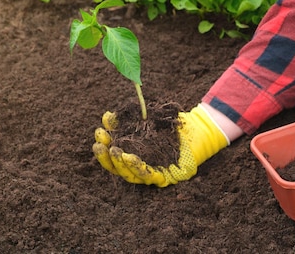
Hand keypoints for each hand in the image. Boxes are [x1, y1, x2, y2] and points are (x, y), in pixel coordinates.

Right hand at [92, 104, 228, 186]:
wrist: (195, 129)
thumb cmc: (169, 125)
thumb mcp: (146, 119)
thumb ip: (128, 119)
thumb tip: (107, 117)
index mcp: (132, 156)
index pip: (112, 156)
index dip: (103, 147)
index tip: (99, 133)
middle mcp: (140, 168)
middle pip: (117, 168)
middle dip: (106, 156)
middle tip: (101, 143)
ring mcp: (152, 174)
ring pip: (130, 175)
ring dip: (118, 163)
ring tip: (113, 150)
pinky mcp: (166, 178)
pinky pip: (149, 176)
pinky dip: (137, 167)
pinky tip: (129, 156)